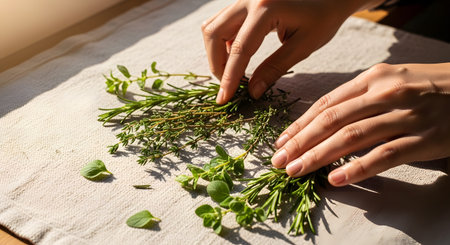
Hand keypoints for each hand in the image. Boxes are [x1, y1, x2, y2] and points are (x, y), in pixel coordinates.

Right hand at [202, 0, 376, 103]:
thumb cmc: (323, 18)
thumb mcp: (303, 46)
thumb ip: (274, 68)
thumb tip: (252, 92)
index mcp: (266, 8)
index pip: (239, 49)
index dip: (229, 78)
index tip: (224, 99)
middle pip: (214, 33)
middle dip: (217, 65)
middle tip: (230, 87)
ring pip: (212, 26)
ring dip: (216, 53)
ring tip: (233, 72)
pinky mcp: (243, 2)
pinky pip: (221, 22)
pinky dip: (222, 42)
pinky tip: (237, 56)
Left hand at [272, 63, 449, 185]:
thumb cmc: (426, 87)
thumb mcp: (390, 82)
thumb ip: (358, 98)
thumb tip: (322, 121)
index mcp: (372, 79)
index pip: (326, 104)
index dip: (300, 124)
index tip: (281, 142)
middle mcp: (385, 93)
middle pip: (332, 120)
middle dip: (301, 142)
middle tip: (279, 160)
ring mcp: (405, 115)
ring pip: (352, 137)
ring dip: (318, 156)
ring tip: (297, 170)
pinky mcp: (425, 138)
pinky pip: (384, 155)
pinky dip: (358, 168)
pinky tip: (337, 179)